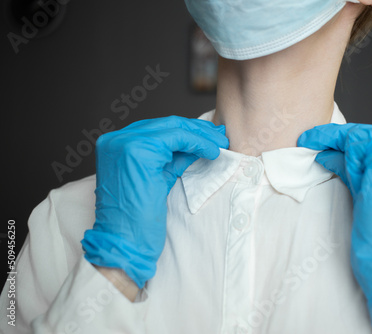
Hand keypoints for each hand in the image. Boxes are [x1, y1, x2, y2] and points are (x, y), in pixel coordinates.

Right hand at [81, 116, 228, 288]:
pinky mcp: (139, 151)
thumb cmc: (137, 219)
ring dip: (200, 135)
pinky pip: (177, 138)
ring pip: (172, 128)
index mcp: (114, 145)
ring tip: (220, 143)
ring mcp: (124, 143)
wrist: (125, 242)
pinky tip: (212, 150)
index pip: (156, 128)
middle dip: (196, 129)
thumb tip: (197, 146)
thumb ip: (172, 159)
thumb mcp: (157, 178)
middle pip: (164, 124)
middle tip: (218, 135)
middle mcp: (115, 140)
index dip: (185, 130)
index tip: (207, 135)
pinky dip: (198, 142)